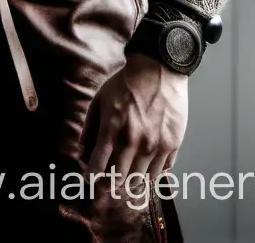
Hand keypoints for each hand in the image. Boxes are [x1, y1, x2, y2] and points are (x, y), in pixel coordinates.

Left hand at [82, 53, 187, 183]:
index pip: (97, 165)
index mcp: (113, 128)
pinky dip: (150, 176)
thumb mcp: (100, 99)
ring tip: (126, 181)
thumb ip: (90, 126)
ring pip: (140, 180)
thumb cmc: (127, 83)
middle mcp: (134, 140)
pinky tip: (145, 170)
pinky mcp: (172, 144)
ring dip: (130, 184)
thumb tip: (82, 150)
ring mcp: (155, 144)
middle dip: (110, 185)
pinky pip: (160, 172)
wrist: (159, 69)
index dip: (90, 176)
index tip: (89, 179)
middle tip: (107, 184)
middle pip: (119, 179)